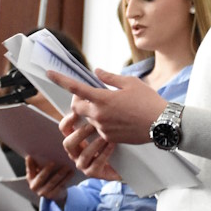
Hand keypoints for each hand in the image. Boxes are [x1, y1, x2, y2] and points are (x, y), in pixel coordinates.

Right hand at [26, 156, 72, 206]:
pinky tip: (71, 172)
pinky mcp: (52, 195)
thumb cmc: (46, 178)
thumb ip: (36, 164)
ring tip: (67, 166)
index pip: (29, 170)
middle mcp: (34, 187)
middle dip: (47, 169)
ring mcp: (43, 192)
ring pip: (53, 181)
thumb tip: (33, 154)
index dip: (29, 164)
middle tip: (53, 162)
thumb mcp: (38, 172)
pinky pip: (60, 185)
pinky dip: (67, 178)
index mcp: (30, 179)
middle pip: (41, 177)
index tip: (30, 157)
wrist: (53, 193)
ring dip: (61, 173)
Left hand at [48, 69, 167, 144]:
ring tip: (109, 107)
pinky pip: (99, 129)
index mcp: (102, 98)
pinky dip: (103, 122)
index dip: (60, 79)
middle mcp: (99, 114)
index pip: (76, 88)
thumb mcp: (130, 83)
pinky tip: (118, 118)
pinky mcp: (110, 138)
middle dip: (77, 101)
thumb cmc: (148, 101)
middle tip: (88, 95)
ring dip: (92, 112)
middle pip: (76, 107)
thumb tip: (97, 72)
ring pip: (88, 119)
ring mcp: (103, 128)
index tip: (49, 73)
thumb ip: (110, 78)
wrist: (161, 124)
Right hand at [59, 112, 120, 181]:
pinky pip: (96, 164)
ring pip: (83, 156)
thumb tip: (94, 99)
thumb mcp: (104, 126)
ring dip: (94, 144)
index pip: (64, 129)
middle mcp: (76, 153)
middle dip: (80, 134)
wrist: (124, 163)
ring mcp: (83, 164)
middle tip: (92, 126)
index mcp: (75, 139)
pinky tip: (112, 145)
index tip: (76, 112)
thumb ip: (96, 116)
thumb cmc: (112, 140)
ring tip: (105, 137)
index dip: (68, 120)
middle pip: (68, 144)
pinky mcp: (93, 173)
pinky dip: (104, 153)